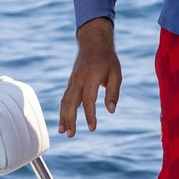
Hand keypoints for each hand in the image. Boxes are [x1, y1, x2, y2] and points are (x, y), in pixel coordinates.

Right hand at [59, 18, 123, 135]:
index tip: (92, 128)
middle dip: (70, 120)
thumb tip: (111, 111)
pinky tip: (64, 120)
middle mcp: (78, 80)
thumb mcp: (116, 74)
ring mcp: (72, 81)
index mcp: (91, 78)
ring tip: (62, 131)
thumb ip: (113, 93)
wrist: (93, 43)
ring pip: (65, 101)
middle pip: (71, 103)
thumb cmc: (107, 59)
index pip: (88, 101)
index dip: (90, 116)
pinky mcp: (71, 82)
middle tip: (70, 135)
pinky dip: (63, 109)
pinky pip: (65, 98)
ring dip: (63, 117)